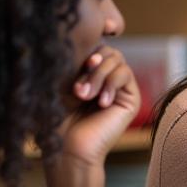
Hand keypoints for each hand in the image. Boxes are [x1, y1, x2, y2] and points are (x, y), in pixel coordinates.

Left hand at [54, 46, 140, 167]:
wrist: (67, 149)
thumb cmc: (55, 121)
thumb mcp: (57, 84)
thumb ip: (70, 62)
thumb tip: (79, 36)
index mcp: (88, 75)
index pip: (93, 47)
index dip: (86, 49)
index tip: (71, 62)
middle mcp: (105, 80)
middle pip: (108, 50)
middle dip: (92, 64)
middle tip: (77, 89)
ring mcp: (119, 89)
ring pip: (117, 60)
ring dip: (98, 76)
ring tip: (84, 96)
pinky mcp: (131, 99)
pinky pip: (125, 73)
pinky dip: (110, 84)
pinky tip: (101, 103)